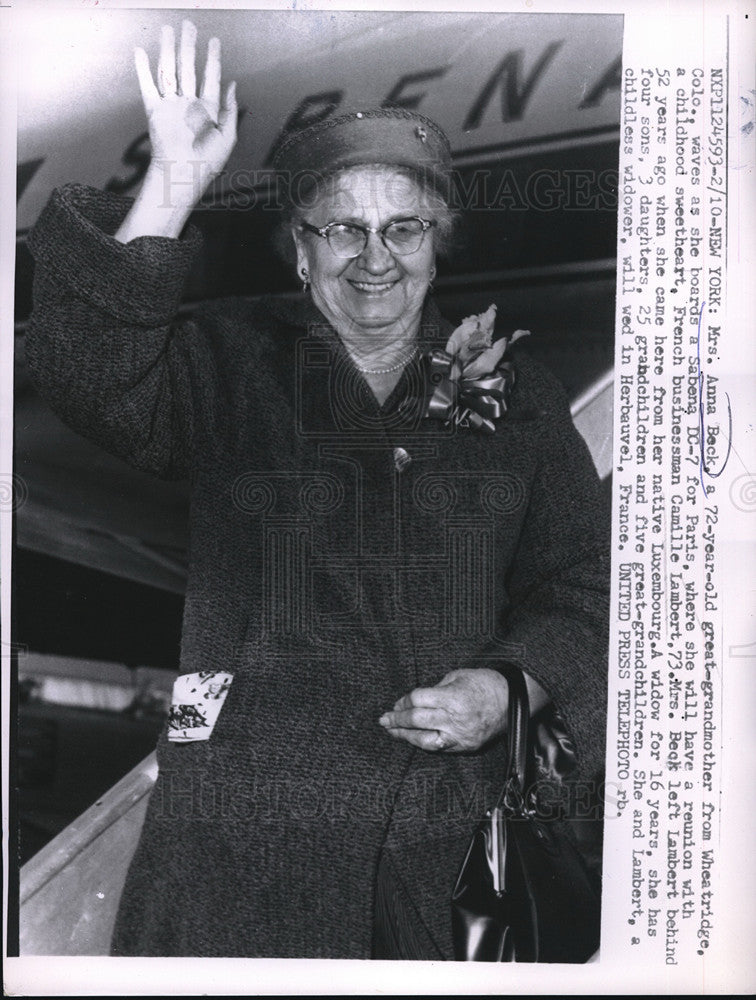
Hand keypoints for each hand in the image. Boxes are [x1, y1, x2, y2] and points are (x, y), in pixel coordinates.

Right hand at [135, 20, 237, 207]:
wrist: (184, 176)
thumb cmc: (208, 163)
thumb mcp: (228, 136)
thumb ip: (229, 109)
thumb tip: (233, 84)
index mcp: (207, 110)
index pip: (210, 77)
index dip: (212, 59)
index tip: (214, 41)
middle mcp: (188, 105)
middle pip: (188, 68)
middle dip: (188, 46)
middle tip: (189, 25)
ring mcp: (170, 106)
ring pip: (168, 71)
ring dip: (167, 51)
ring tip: (167, 31)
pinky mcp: (155, 112)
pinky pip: (147, 86)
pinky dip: (142, 69)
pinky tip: (140, 52)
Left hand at [378, 668, 508, 752]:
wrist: (514, 699)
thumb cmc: (486, 683)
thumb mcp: (458, 676)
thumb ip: (436, 689)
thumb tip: (415, 701)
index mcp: (453, 698)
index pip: (418, 700)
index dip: (404, 702)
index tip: (396, 703)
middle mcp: (456, 719)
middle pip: (417, 721)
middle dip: (398, 721)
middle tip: (384, 720)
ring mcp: (462, 736)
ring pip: (426, 741)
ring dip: (406, 737)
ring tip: (393, 733)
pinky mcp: (467, 746)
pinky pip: (441, 748)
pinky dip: (425, 744)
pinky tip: (414, 739)